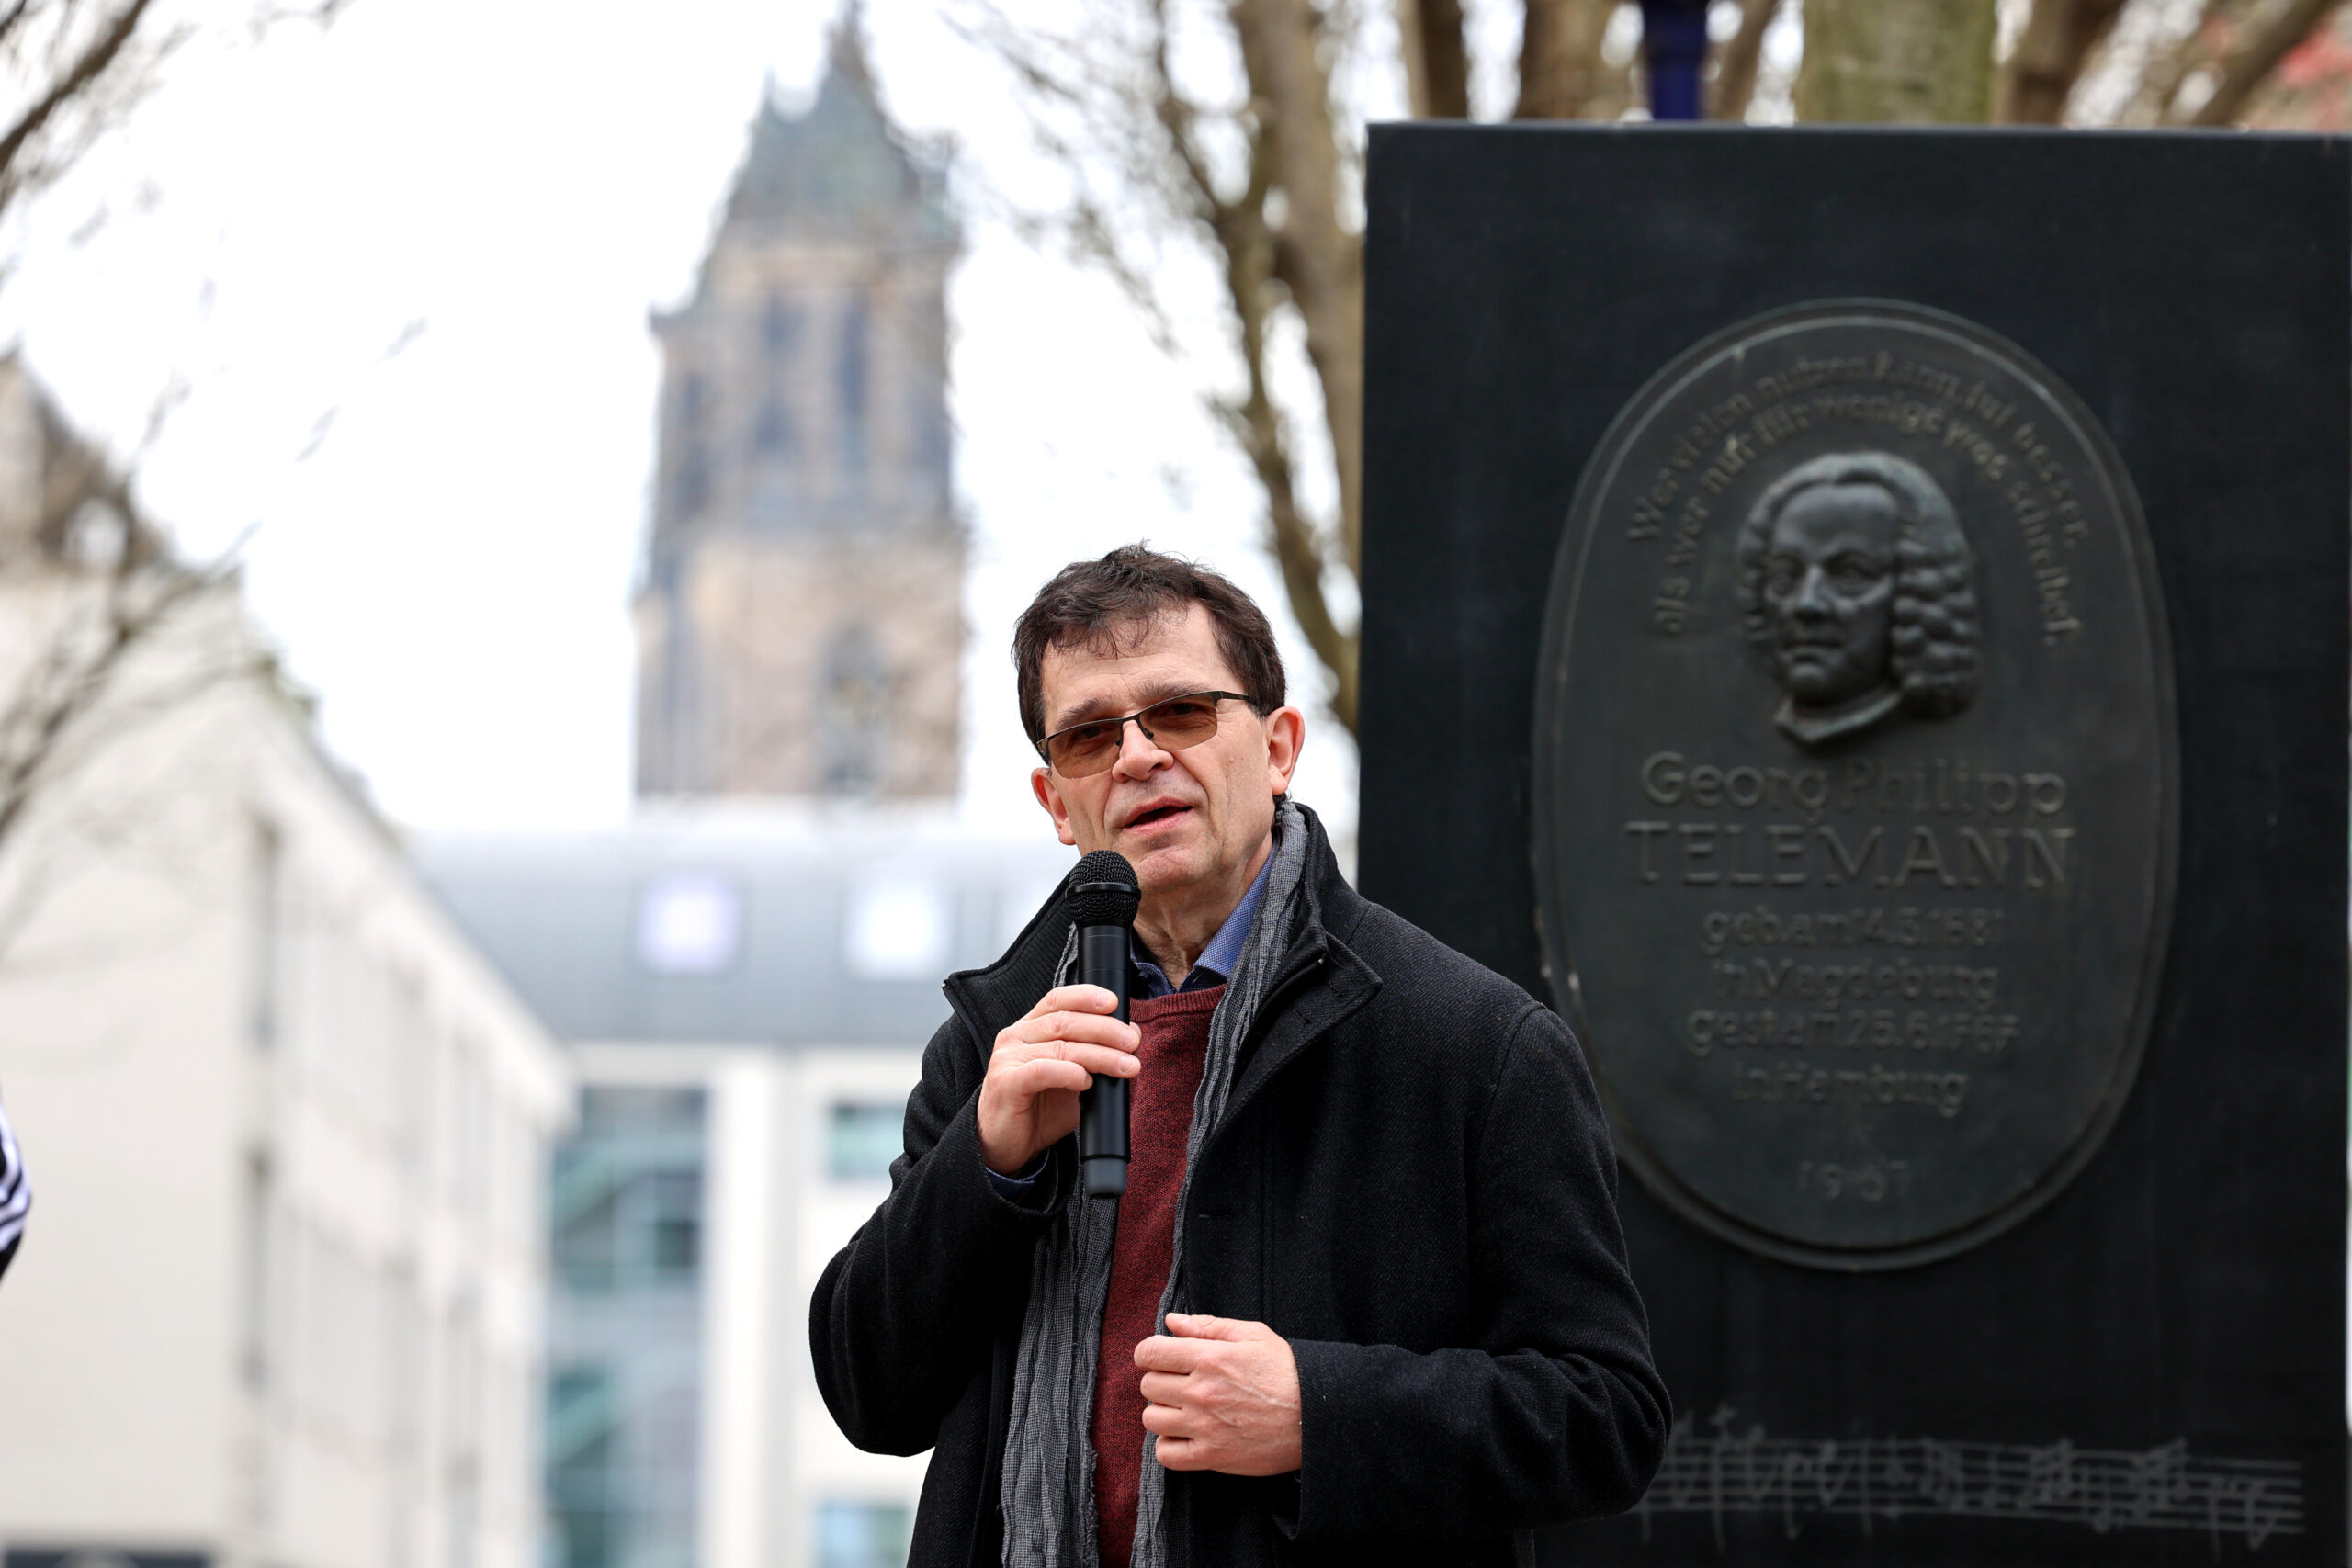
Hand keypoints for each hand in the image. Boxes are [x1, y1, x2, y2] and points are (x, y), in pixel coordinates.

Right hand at [977, 984, 1140, 1175]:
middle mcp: (1016, 1037)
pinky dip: (1069, 1073)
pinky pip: (1043, 1071)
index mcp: (1030, 1028)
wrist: (1006, 1146)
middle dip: (1105, 1029)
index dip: (1086, 997)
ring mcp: (1009, 1059)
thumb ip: (1095, 1057)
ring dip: (1100, 1055)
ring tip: (1126, 1067)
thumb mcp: (1073, 1079)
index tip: (1115, 1003)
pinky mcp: (1007, 1083)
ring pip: (1061, 1047)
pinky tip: (1087, 1082)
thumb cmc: (1039, 1110)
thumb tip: (1131, 1033)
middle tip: (1132, 1042)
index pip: (1057, 1000)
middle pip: (1065, 1021)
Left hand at [1135, 1313, 1302, 1475]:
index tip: (1160, 1358)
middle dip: (1160, 1381)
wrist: (1316, 1415)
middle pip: (1148, 1386)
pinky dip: (1169, 1446)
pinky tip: (1185, 1436)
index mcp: (1208, 1358)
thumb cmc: (1286, 1371)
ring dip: (1163, 1412)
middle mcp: (1200, 1392)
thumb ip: (1209, 1326)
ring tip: (1183, 1410)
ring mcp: (1204, 1427)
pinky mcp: (1212, 1456)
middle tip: (1181, 1383)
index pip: (1149, 1353)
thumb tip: (1173, 1322)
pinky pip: (1166, 1455)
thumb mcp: (1253, 1335)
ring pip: (1152, 1419)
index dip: (1150, 1353)